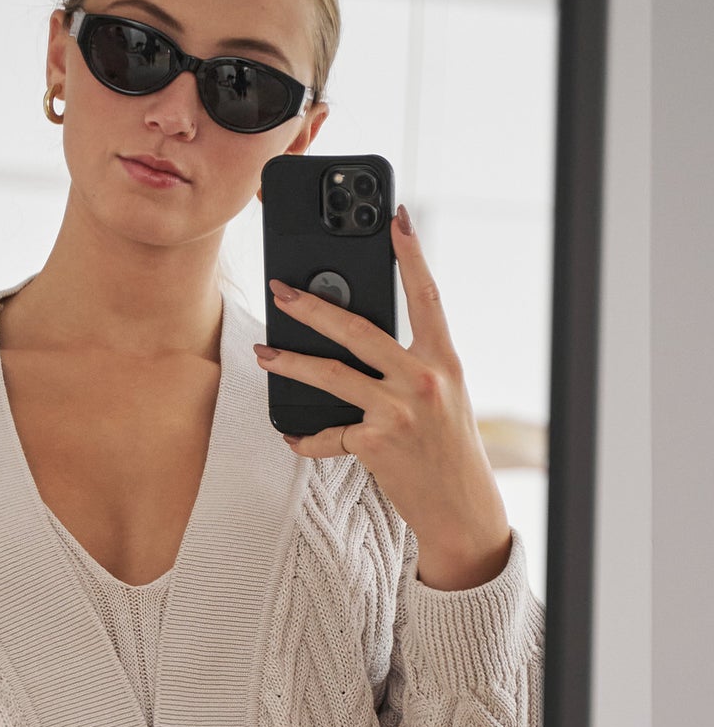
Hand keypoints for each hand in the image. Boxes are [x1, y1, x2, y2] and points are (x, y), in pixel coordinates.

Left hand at [252, 205, 512, 589]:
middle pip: (358, 329)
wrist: (462, 509)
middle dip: (313, 306)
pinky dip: (307, 438)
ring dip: (290, 362)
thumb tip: (362, 344)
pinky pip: (328, 434)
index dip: (412, 254)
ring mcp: (398, 410)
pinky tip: (292, 436)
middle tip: (281, 290)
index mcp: (444, 361)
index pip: (427, 297)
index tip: (396, 218)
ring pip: (332, 375)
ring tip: (263, 352)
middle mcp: (424, 379)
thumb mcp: (445, 399)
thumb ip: (411, 368)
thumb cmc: (449, 451)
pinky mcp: (376, 442)